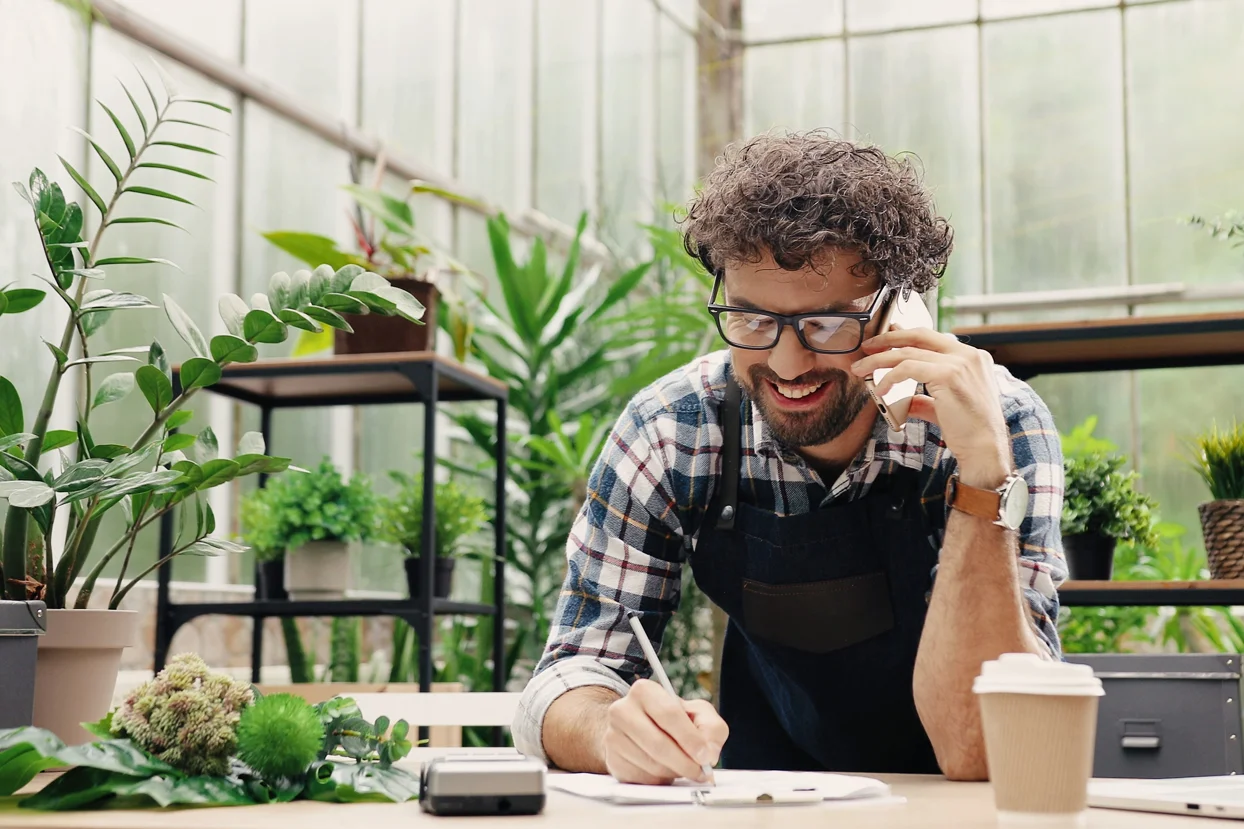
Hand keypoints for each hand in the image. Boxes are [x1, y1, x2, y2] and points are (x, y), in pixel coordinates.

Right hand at [602, 679, 727, 783]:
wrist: (637, 730)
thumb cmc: (671, 721)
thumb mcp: (697, 713)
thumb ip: (711, 728)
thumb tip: (709, 753)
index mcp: (644, 691)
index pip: (669, 714)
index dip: (690, 739)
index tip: (705, 757)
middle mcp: (622, 710)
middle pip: (658, 744)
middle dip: (685, 763)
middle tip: (700, 772)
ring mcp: (613, 736)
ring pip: (651, 764)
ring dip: (674, 772)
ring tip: (683, 767)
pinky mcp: (612, 760)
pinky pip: (642, 778)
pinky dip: (660, 779)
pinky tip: (665, 770)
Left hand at [851, 327, 1011, 486]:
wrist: (985, 448)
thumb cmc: (968, 431)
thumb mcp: (944, 407)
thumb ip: (925, 397)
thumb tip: (904, 398)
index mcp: (972, 357)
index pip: (932, 337)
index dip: (905, 335)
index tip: (886, 337)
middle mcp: (968, 355)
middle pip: (919, 336)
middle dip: (888, 339)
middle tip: (867, 347)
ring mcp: (960, 362)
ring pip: (908, 352)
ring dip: (879, 360)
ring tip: (861, 368)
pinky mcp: (949, 375)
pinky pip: (908, 368)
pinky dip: (889, 376)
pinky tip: (880, 388)